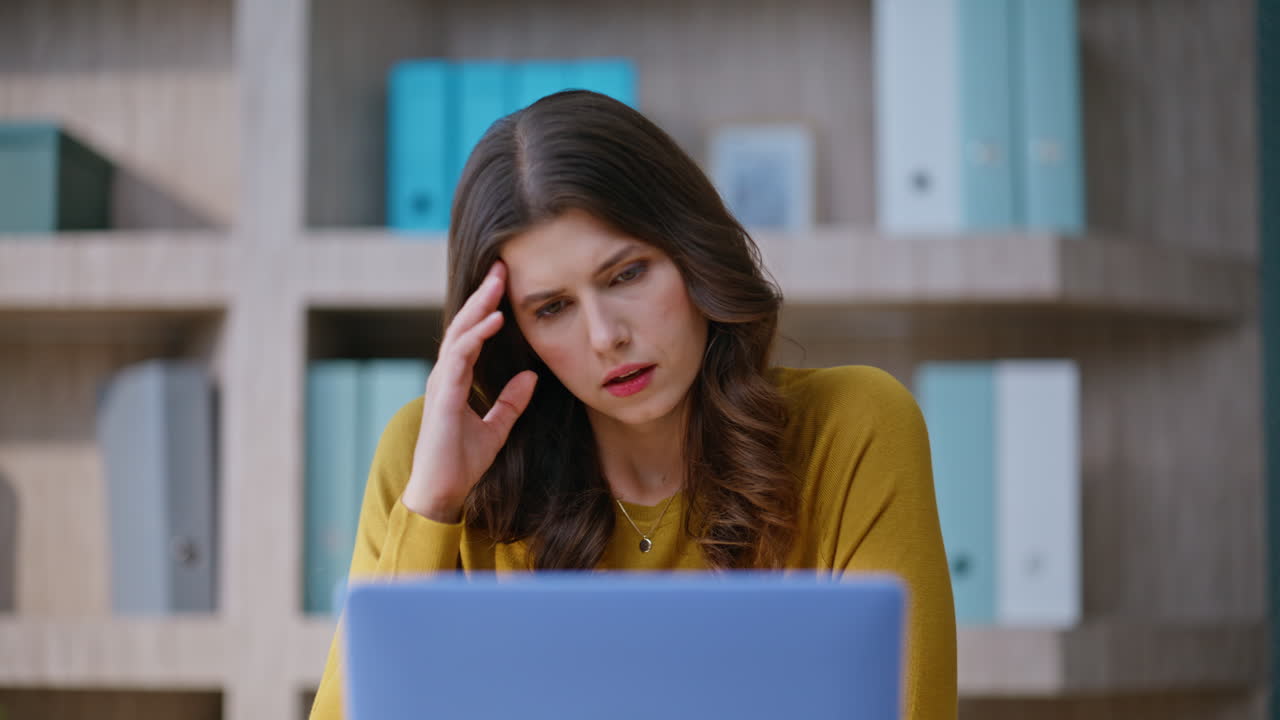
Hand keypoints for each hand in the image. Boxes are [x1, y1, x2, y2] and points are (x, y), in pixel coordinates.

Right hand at [401, 260, 537, 522]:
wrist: (442, 491)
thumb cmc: (461, 462)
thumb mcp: (496, 428)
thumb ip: (511, 402)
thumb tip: (530, 376)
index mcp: (455, 380)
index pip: (471, 334)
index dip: (486, 308)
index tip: (504, 284)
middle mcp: (445, 376)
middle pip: (464, 326)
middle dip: (482, 295)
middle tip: (501, 267)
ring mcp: (441, 384)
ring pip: (459, 334)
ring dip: (479, 306)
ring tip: (497, 283)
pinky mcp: (444, 397)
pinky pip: (460, 358)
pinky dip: (477, 336)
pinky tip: (494, 320)